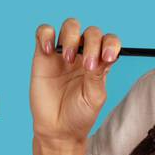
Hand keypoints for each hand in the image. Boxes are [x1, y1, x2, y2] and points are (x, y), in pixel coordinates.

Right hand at [30, 18, 121, 146]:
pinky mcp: (43, 55)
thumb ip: (98, 75)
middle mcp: (84, 54)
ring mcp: (63, 53)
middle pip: (91, 32)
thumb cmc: (79, 115)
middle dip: (92, 43)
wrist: (57, 129)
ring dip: (72, 37)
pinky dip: (46, 35)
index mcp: (100, 63)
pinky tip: (48, 51)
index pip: (109, 42)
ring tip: (69, 58)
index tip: (108, 56)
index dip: (111, 44)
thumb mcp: (94, 97)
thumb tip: (103, 55)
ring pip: (70, 26)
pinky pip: (44, 32)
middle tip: (88, 66)